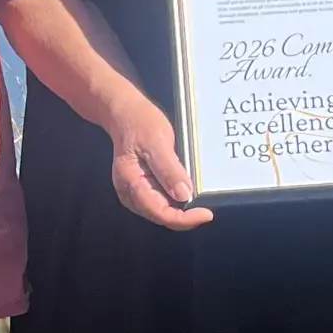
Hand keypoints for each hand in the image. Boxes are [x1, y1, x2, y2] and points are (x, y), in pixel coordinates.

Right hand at [104, 100, 211, 230]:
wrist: (126, 113)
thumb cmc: (140, 124)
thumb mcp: (157, 142)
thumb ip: (169, 170)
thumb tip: (184, 196)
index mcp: (131, 183)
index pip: (159, 212)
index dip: (184, 219)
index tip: (206, 214)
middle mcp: (130, 193)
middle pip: (160, 216)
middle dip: (183, 217)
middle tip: (206, 210)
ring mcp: (135, 191)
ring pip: (160, 211)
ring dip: (180, 211)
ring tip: (200, 203)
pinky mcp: (142, 186)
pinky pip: (159, 201)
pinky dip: (174, 202)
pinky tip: (187, 194)